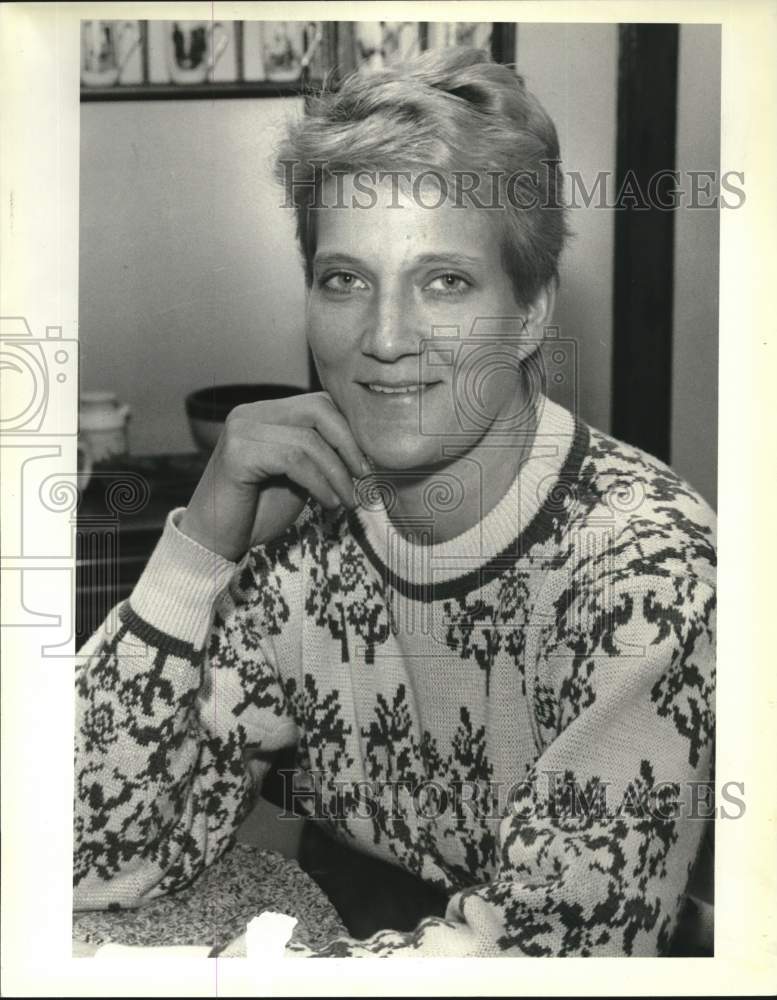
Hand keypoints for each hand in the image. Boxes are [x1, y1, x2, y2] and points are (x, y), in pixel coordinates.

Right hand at [179, 391, 369, 560]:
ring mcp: (241, 430)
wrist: (215, 541)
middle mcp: (251, 414)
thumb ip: (320, 456)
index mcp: (266, 413)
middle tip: (364, 478)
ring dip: (337, 474)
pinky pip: (293, 460)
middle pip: (318, 410)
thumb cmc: (257, 511)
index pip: (320, 403)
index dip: (350, 432)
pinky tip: (328, 503)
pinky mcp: (237, 453)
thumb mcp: (298, 477)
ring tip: (347, 501)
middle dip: (349, 445)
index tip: (367, 466)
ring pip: (309, 440)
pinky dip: (319, 483)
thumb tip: (365, 451)